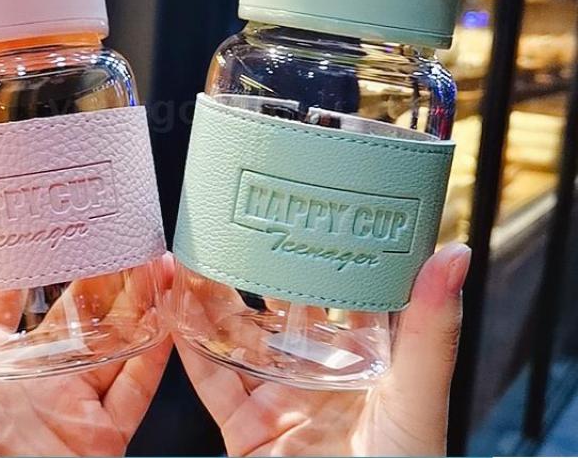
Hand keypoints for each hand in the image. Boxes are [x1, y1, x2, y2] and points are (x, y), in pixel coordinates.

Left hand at [0, 250, 171, 455]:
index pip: (11, 295)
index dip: (32, 258)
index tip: (52, 218)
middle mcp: (38, 375)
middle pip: (77, 312)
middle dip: (101, 272)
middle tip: (121, 233)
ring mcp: (74, 404)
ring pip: (115, 342)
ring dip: (138, 303)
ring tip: (155, 262)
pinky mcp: (103, 436)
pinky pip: (136, 388)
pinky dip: (157, 354)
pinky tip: (170, 318)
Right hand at [174, 242, 470, 455]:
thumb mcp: (417, 405)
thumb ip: (429, 334)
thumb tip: (453, 253)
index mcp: (369, 361)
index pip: (348, 288)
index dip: (329, 245)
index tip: (312, 200)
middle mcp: (322, 373)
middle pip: (283, 306)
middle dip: (261, 264)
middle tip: (242, 217)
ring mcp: (282, 398)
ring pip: (240, 337)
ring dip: (214, 298)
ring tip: (195, 253)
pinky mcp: (247, 427)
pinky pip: (213, 380)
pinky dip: (190, 348)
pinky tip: (175, 312)